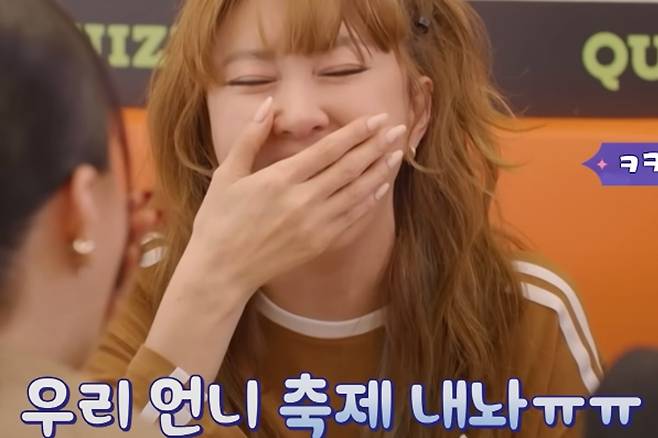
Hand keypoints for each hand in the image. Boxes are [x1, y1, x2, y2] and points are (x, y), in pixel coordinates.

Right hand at [145, 97, 405, 378]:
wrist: (221, 271)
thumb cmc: (218, 219)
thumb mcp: (226, 174)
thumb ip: (250, 136)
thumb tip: (269, 103)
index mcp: (280, 179)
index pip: (328, 150)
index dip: (356, 133)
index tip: (377, 118)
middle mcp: (302, 201)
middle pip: (349, 168)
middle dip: (377, 146)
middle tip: (398, 129)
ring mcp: (314, 225)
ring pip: (357, 193)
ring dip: (380, 172)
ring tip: (398, 154)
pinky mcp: (319, 244)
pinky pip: (352, 219)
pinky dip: (369, 202)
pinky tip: (381, 188)